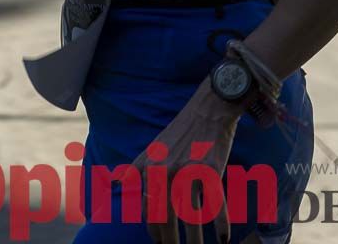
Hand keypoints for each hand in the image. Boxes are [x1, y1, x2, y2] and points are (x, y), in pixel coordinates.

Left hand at [128, 77, 243, 243]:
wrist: (209, 109)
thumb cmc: (181, 130)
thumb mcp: (153, 147)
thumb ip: (135, 166)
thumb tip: (113, 180)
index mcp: (152, 169)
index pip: (150, 211)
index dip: (154, 232)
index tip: (160, 243)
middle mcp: (168, 173)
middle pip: (168, 219)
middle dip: (171, 241)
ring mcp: (190, 173)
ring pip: (192, 218)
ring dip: (196, 241)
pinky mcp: (212, 171)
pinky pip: (216, 205)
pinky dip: (222, 225)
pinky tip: (224, 239)